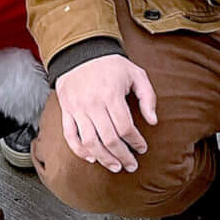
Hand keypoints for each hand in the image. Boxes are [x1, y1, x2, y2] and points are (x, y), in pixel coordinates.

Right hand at [54, 54, 157, 171]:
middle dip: (122, 156)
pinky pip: (70, 136)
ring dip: (104, 158)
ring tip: (115, 166)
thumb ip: (147, 96)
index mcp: (111, 94)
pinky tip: (92, 158)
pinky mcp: (66, 111)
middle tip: (131, 165)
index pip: (125, 127)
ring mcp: (77, 109)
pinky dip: (79, 150)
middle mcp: (92, 104)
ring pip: (90, 142)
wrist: (80, 53)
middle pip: (108, 139)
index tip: (142, 148)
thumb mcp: (136, 73)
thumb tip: (153, 121)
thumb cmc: (111, 65)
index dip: (135, 142)